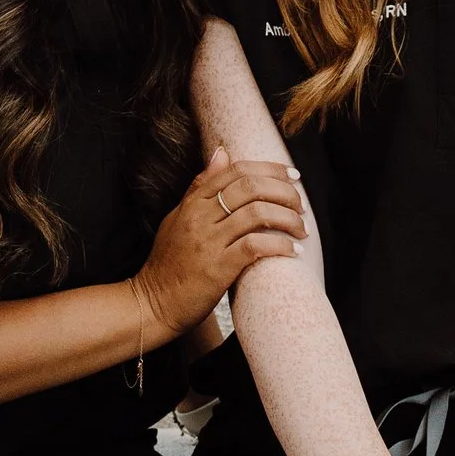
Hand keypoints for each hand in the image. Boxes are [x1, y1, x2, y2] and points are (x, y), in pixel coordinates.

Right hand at [131, 146, 304, 344]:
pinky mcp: (217, 268)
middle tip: (301, 204)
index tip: (292, 176)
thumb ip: (200, 186)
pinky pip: (255, 246)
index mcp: (192, 203)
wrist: (153, 303)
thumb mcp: (178, 217)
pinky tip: (293, 250)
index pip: (235, 171)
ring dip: (287, 219)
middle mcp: (199, 217)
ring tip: (301, 229)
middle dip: (283, 192)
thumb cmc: (169, 263)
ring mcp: (208, 242)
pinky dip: (279, 245)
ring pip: (257, 214)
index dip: (269, 169)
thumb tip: (222, 152)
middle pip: (250, 187)